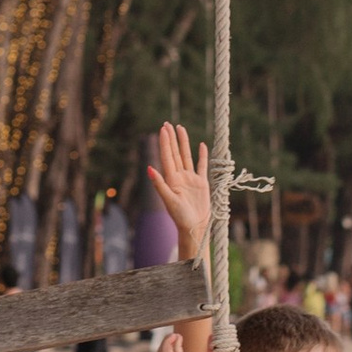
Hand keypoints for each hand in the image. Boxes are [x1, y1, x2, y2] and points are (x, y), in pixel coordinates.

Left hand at [147, 122, 211, 262]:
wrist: (194, 227)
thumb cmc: (179, 217)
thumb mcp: (168, 200)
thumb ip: (159, 184)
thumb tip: (149, 168)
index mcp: (171, 179)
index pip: (167, 156)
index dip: (165, 142)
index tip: (163, 129)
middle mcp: (180, 177)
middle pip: (175, 153)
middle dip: (171, 138)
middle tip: (168, 123)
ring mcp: (191, 179)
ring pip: (187, 156)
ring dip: (184, 143)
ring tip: (181, 128)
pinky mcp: (201, 183)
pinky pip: (202, 166)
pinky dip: (202, 155)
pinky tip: (201, 145)